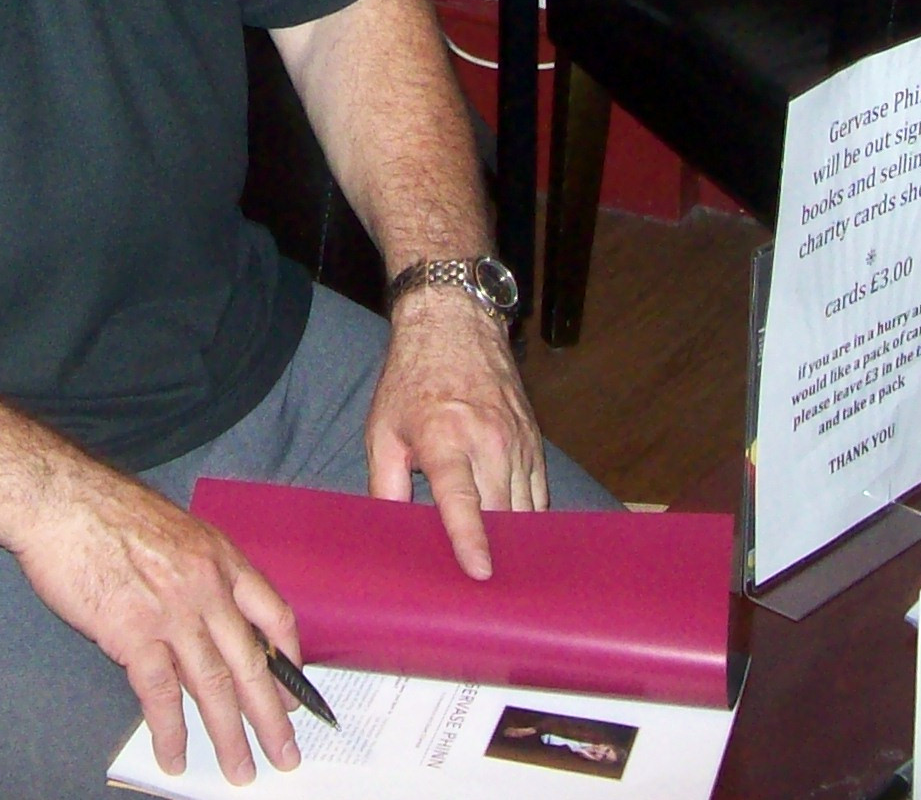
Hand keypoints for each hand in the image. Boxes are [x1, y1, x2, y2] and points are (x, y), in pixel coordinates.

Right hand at [7, 461, 305, 783]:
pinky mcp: (134, 633)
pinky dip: (171, 731)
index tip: (294, 688)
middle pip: (252, 662)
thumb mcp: (172, 529)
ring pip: (214, 685)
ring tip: (241, 769)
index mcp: (220, 556)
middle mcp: (206, 586)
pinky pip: (161, 694)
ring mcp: (173, 611)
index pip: (274, 613)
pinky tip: (176, 755)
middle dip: (272, 716)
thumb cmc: (103, 508)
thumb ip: (196, 571)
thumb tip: (207, 615)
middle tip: (285, 753)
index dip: (289, 657)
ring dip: (229, 735)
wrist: (58, 499)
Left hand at [367, 291, 548, 577]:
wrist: (455, 326)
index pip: (462, 499)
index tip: (480, 573)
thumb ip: (385, 484)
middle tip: (481, 595)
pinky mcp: (533, 441)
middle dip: (495, 553)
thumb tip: (389, 533)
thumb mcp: (382, 429)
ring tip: (503, 577)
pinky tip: (517, 543)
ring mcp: (517, 441)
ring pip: (525, 509)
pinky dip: (528, 519)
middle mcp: (488, 440)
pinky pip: (538, 494)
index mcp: (445, 437)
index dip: (471, 539)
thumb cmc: (410, 380)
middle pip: (500, 513)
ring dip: (515, 542)